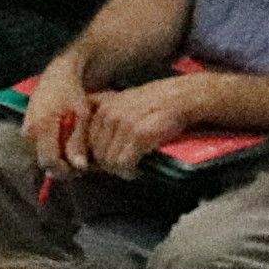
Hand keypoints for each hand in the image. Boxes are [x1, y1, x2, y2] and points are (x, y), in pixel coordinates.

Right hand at [24, 60, 95, 175]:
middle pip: (44, 161)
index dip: (65, 169)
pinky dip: (54, 150)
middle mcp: (29, 132)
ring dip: (58, 159)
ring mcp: (26, 131)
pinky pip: (40, 148)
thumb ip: (79, 142)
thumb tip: (79, 167)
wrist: (56, 76)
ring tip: (76, 152)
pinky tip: (67, 144)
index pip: (49, 160)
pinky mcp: (27, 130)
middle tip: (81, 164)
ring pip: (42, 156)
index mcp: (42, 127)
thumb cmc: (72, 93)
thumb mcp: (81, 115)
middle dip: (62, 167)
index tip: (81, 169)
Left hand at [79, 72, 210, 178]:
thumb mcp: (124, 101)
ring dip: (119, 170)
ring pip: (109, 160)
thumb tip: (89, 145)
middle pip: (96, 152)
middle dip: (107, 164)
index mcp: (103, 106)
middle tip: (121, 167)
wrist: (183, 97)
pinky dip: (129, 171)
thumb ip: (106, 117)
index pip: (85, 140)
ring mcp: (124, 124)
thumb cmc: (156, 103)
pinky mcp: (140, 135)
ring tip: (129, 169)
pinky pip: (124, 163)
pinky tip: (136, 170)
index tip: (102, 161)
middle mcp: (110, 114)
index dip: (92, 155)